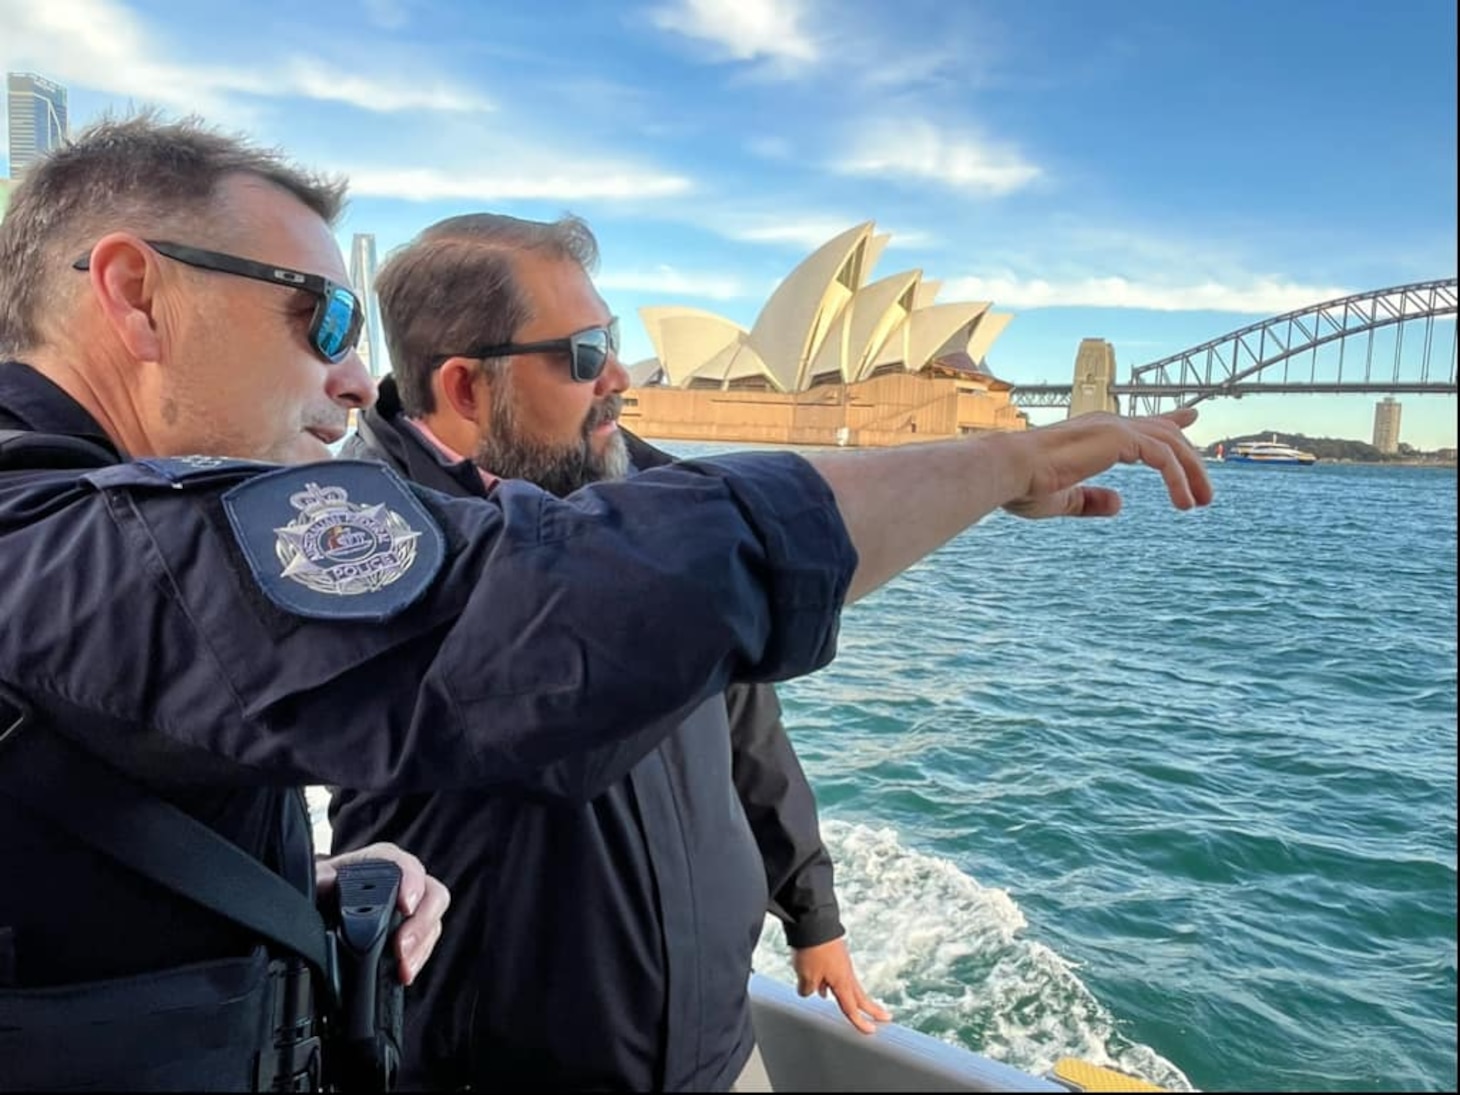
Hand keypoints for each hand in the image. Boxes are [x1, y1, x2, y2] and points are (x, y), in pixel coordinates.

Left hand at [316, 842, 450, 986]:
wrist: (320, 908)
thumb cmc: (323, 888)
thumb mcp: (318, 880)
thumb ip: (321, 877)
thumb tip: (328, 881)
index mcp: (382, 862)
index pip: (406, 865)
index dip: (411, 883)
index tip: (406, 906)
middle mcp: (404, 882)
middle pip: (431, 894)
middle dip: (421, 924)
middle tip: (402, 948)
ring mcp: (411, 909)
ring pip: (432, 922)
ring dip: (420, 947)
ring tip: (404, 969)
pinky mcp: (412, 933)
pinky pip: (426, 943)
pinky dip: (417, 958)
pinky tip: (403, 973)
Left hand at [791, 938, 890, 1034]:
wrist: (812, 920)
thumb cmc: (812, 949)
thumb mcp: (805, 975)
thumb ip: (807, 989)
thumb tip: (808, 992)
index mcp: (842, 982)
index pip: (851, 1008)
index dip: (860, 1022)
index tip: (872, 1031)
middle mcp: (845, 973)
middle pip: (860, 996)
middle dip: (872, 1009)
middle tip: (885, 1017)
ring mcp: (841, 962)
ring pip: (848, 985)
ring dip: (850, 997)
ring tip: (854, 1007)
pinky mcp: (834, 953)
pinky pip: (837, 974)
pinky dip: (834, 984)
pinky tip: (821, 986)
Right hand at [1002, 407, 1212, 518]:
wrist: (1007, 472)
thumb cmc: (1023, 485)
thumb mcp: (1063, 500)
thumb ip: (1090, 501)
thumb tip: (1120, 504)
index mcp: (1095, 435)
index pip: (1141, 425)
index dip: (1170, 421)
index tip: (1191, 417)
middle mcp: (1107, 424)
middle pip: (1164, 433)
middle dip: (1190, 459)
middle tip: (1206, 492)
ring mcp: (1113, 428)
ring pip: (1171, 443)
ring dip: (1191, 472)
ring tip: (1201, 503)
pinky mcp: (1118, 438)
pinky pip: (1163, 456)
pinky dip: (1178, 478)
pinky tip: (1184, 502)